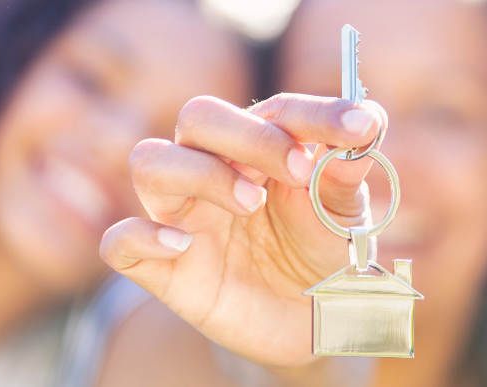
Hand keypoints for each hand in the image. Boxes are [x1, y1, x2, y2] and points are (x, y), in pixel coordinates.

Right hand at [99, 94, 387, 366]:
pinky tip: (182, 245)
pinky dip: (140, 236)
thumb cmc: (324, 254)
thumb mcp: (345, 216)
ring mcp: (185, 216)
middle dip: (249, 134)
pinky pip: (120, 242)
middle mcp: (216, 169)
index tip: (360, 127)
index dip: (318, 113)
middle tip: (298, 169)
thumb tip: (366, 125)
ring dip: (199, 172)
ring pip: (151, 162)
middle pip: (201, 118)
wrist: (310, 323)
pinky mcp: (164, 268)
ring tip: (250, 203)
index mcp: (264, 148)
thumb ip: (346, 173)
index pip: (279, 111)